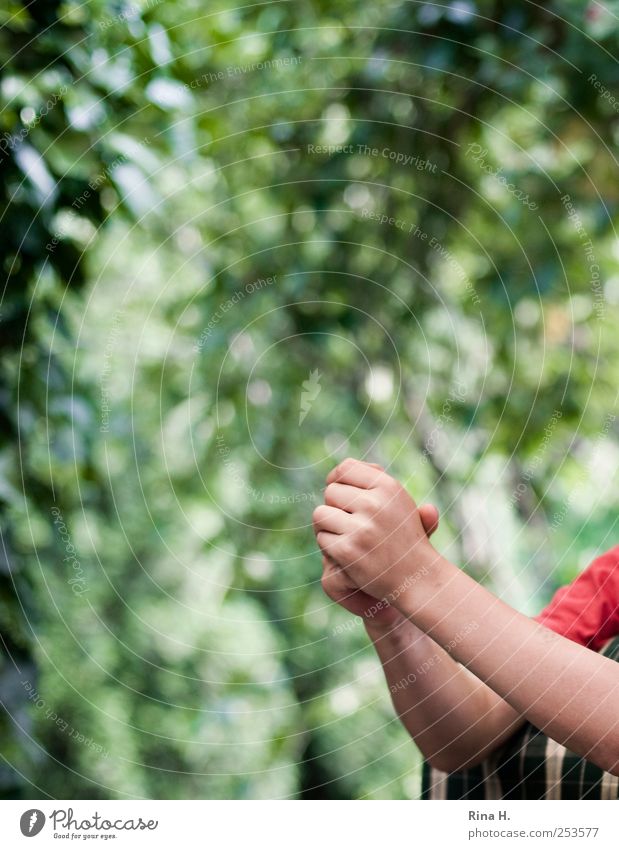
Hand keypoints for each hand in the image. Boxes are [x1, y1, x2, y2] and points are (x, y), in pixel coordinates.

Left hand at [313, 458, 435, 601]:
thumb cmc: (405, 539)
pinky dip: (329, 548)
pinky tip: (346, 555)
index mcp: (388, 487)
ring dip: (327, 527)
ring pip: (320, 514)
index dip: (336, 478)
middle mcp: (375, 504)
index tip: (337, 492)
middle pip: (330, 492)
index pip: (346, 468)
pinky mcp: (347, 550)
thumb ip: (374, 483)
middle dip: (334, 507)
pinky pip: (322, 538)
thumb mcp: (400, 503)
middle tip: (347, 523)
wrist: (418, 579)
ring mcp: (361, 528)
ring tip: (344, 537)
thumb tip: (341, 470)